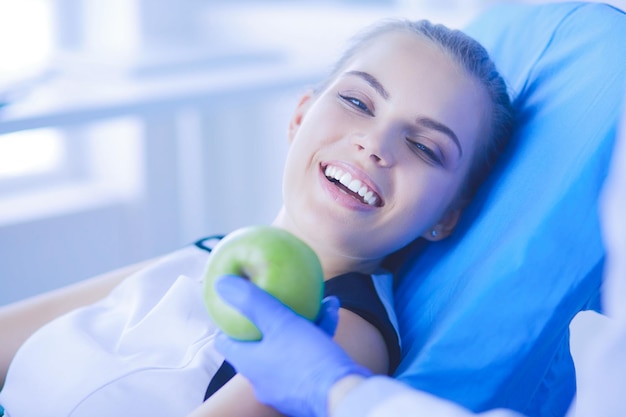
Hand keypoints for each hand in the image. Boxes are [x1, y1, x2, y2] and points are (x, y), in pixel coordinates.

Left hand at [213, 275, 371, 416]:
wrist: (342, 395)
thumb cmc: (306, 358)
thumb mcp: (280, 322)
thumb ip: (252, 302)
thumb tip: (222, 284)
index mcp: (249, 363)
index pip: (226, 342)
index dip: (228, 321)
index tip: (236, 304)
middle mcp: (263, 378)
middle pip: (261, 341)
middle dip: (273, 316)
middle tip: (280, 298)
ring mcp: (286, 384)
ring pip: (289, 345)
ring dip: (303, 321)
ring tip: (318, 301)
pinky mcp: (308, 386)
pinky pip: (308, 355)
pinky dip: (317, 333)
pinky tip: (332, 311)